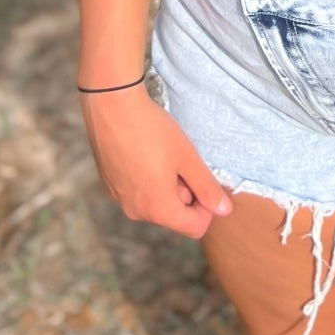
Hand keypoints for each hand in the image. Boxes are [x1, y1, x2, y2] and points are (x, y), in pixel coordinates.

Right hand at [79, 83, 232, 238]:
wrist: (112, 107)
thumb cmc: (152, 130)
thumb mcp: (187, 157)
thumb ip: (207, 187)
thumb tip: (224, 210)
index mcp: (158, 210)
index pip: (194, 227)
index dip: (206, 206)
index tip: (202, 177)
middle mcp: (136, 211)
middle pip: (174, 214)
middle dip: (184, 191)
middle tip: (180, 158)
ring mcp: (120, 199)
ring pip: (156, 201)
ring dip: (166, 183)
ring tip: (162, 152)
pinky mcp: (110, 185)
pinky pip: (138, 191)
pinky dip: (147, 177)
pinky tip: (144, 150)